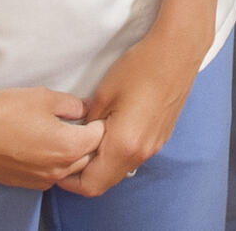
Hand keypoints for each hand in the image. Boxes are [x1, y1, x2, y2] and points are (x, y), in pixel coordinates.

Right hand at [0, 84, 102, 190]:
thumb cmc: (5, 111)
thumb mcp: (44, 97)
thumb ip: (72, 104)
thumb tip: (85, 109)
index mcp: (69, 146)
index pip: (99, 137)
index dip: (99, 121)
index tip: (93, 112)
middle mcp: (59, 169)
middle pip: (88, 157)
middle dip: (89, 140)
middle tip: (81, 122)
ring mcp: (42, 180)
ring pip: (70, 169)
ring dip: (72, 154)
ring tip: (61, 134)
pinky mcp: (26, 184)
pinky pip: (50, 176)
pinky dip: (54, 164)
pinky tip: (42, 148)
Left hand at [54, 26, 204, 195]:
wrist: (177, 51)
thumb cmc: (140, 67)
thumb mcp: (103, 94)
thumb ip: (87, 124)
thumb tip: (79, 137)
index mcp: (124, 145)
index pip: (92, 184)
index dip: (70, 182)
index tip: (58, 166)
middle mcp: (141, 152)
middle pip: (106, 181)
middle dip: (84, 175)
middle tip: (69, 154)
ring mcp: (154, 146)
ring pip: (120, 169)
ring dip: (102, 164)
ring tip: (87, 140)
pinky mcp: (161, 136)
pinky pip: (133, 156)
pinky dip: (117, 153)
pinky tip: (110, 130)